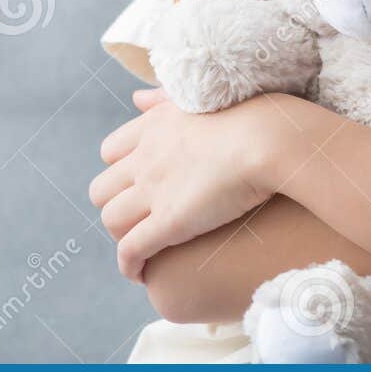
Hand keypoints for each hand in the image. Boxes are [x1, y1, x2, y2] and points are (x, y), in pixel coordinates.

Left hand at [88, 88, 287, 281]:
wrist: (267, 139)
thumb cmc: (249, 116)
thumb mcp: (196, 98)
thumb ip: (162, 98)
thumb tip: (136, 98)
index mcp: (152, 127)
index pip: (110, 153)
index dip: (120, 172)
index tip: (138, 186)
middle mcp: (145, 158)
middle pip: (102, 189)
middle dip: (115, 206)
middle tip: (139, 221)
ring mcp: (154, 191)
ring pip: (112, 221)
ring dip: (122, 236)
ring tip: (142, 249)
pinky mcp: (169, 222)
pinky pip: (131, 250)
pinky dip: (129, 265)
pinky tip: (140, 273)